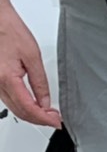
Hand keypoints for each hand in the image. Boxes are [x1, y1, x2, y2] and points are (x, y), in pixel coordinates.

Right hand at [0, 0, 60, 126]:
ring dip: (30, 114)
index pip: (28, 108)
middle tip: (54, 119)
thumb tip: (45, 102)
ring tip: (47, 114)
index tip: (55, 121)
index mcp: (7, 78)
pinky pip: (8, 100)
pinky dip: (21, 106)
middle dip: (39, 120)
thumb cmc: (9, 29)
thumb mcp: (32, 55)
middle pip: (20, 112)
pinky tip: (32, 106)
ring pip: (13, 108)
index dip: (44, 119)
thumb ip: (40, 82)